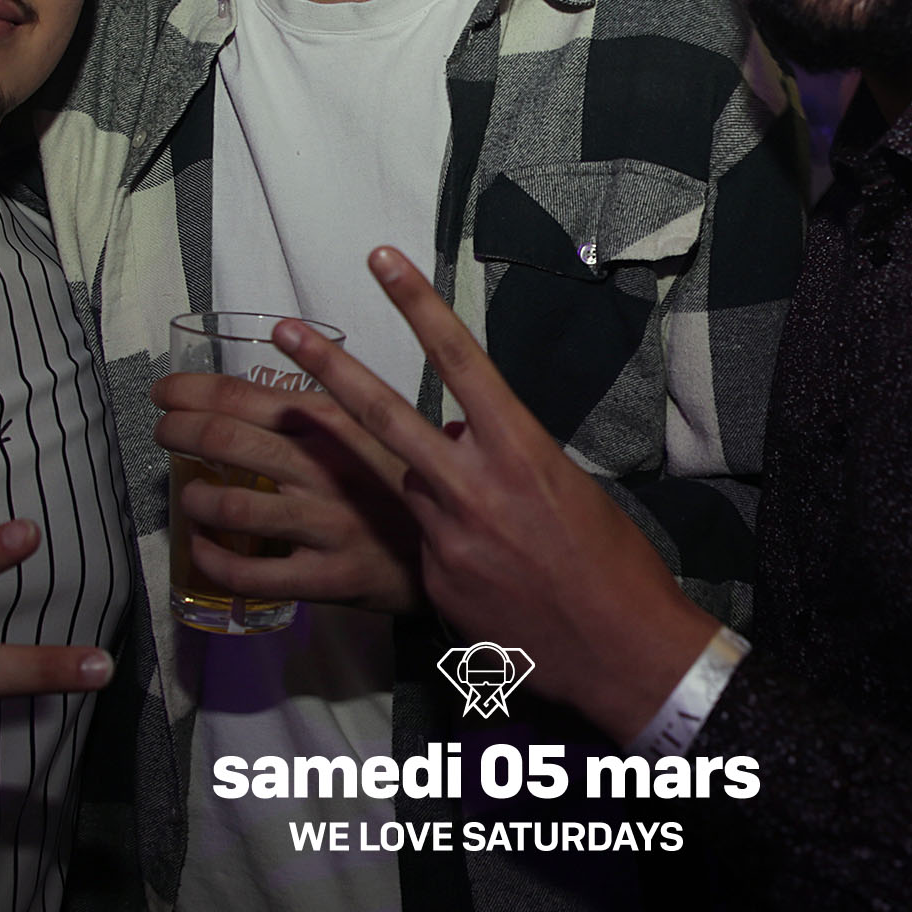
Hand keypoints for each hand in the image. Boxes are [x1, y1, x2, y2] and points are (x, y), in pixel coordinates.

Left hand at [151, 370, 422, 613]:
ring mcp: (325, 524)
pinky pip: (251, 571)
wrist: (454, 548)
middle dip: (178, 431)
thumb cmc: (403, 483)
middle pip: (228, 439)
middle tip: (163, 433)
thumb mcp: (376, 427)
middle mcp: (326, 468)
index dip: (192, 391)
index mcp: (336, 424)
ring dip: (194, 497)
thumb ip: (325, 408)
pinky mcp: (325, 576)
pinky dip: (212, 558)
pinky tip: (202, 548)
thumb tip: (260, 389)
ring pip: (233, 505)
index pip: (245, 395)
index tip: (165, 392)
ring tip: (188, 495)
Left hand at [273, 247, 718, 742]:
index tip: (381, 260)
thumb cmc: (615, 563)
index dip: (417, 304)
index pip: (458, 359)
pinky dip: (452, 549)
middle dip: (329, 369)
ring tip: (501, 528)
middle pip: (384, 413)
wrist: (623, 652)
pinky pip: (427, 545)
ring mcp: (447, 536)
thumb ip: (505, 457)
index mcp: (519, 448)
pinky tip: (499, 578)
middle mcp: (474, 485)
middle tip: (287, 329)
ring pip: (411, 485)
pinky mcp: (435, 581)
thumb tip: (464, 441)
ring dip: (435, 490)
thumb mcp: (567, 487)